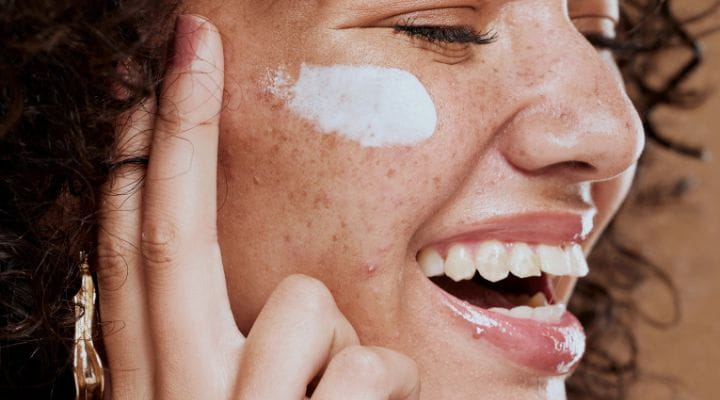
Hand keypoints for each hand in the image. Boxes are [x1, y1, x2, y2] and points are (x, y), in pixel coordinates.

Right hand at [96, 14, 419, 399]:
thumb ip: (217, 350)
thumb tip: (261, 285)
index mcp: (152, 384)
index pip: (131, 256)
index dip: (134, 169)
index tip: (143, 94)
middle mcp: (179, 394)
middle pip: (173, 238)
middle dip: (181, 126)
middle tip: (193, 35)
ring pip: (302, 300)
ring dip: (341, 337)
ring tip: (342, 394)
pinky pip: (370, 362)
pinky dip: (392, 382)